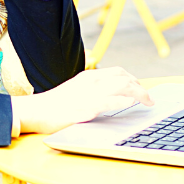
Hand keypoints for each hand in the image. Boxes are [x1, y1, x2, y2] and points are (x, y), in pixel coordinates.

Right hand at [12, 67, 153, 135]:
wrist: (35, 111)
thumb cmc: (54, 105)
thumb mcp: (75, 90)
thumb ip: (91, 91)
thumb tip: (109, 95)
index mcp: (88, 77)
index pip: (118, 72)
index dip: (134, 80)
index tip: (141, 89)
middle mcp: (91, 82)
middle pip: (123, 77)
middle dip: (140, 87)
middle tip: (149, 98)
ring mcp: (88, 94)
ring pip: (121, 86)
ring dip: (139, 93)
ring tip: (148, 101)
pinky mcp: (85, 108)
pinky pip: (109, 102)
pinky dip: (123, 101)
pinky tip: (131, 103)